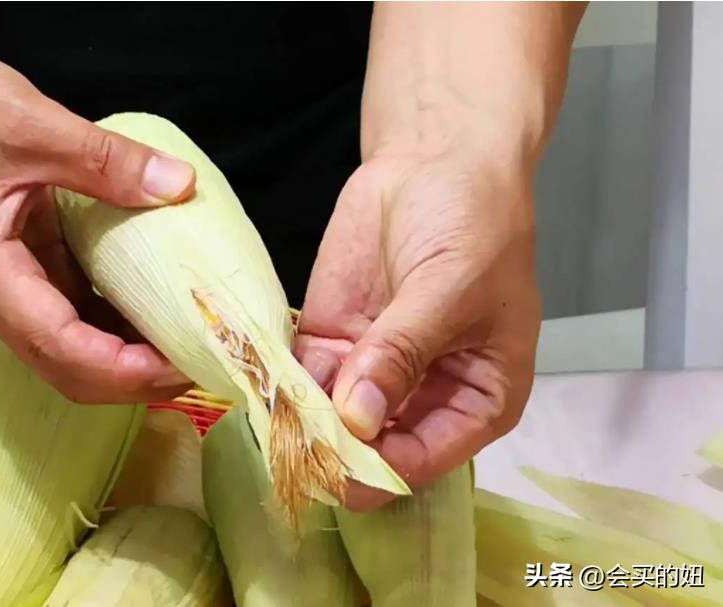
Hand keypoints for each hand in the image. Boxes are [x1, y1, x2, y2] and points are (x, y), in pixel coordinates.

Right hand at [0, 50, 196, 402]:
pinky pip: (74, 317)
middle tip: (202, 360)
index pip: (61, 348)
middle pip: (68, 369)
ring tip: (191, 342)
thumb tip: (179, 186)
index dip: (125, 368)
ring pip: (72, 351)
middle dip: (135, 378)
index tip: (184, 362)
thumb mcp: (31, 124)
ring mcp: (8, 291)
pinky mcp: (23, 275)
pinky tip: (158, 309)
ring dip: (129, 357)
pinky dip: (116, 323)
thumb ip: (106, 160)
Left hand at [296, 149, 541, 509]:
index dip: (379, 469)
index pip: (424, 461)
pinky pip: (300, 380)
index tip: (335, 460)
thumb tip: (358, 418)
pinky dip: (279, 387)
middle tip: (293, 442)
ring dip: (298, 422)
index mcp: (475, 402)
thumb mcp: (449, 289)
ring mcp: (370, 373)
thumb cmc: (473, 224)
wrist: (434, 162)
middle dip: (332, 450)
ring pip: (329, 422)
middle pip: (372, 451)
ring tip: (272, 414)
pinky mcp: (331, 341)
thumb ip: (403, 352)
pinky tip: (262, 384)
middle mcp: (421, 400)